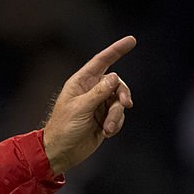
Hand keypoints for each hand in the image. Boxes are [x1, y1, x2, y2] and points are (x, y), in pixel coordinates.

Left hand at [42, 36, 135, 174]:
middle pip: (117, 84)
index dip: (116, 50)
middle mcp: (92, 91)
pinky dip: (116, 124)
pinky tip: (106, 133)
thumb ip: (98, 93)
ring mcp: (99, 105)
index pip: (101, 61)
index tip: (132, 40)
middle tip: (126, 104)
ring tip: (108, 129)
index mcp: (81, 82)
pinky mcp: (104, 120)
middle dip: (122, 94)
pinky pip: (119, 117)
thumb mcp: (80, 109)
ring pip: (119, 102)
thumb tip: (115, 78)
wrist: (61, 153)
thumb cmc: (64, 128)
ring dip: (116, 116)